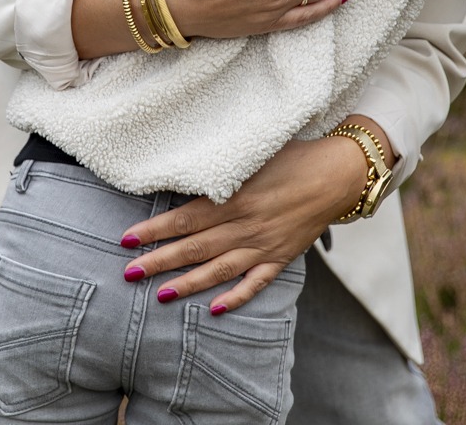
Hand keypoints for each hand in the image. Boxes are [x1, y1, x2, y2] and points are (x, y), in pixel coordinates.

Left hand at [118, 135, 370, 312]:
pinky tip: (215, 309)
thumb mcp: (253, 155)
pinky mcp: (282, 257)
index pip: (186, 218)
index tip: (126, 238)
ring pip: (219, 270)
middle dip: (160, 261)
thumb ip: (221, 171)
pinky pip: (256, 282)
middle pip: (195, 247)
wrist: (338, 173)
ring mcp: (265, 245)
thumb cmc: (294, 155)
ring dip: (188, 283)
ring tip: (160, 295)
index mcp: (236, 198)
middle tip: (128, 273)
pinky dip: (236, 298)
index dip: (155, 230)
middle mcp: (247, 226)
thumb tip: (186, 175)